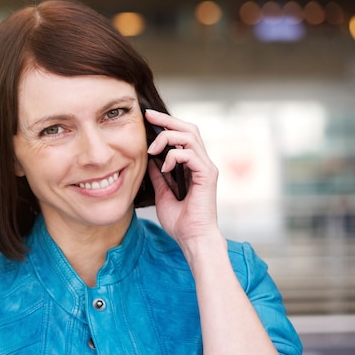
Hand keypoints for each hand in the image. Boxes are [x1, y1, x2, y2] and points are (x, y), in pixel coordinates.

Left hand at [144, 109, 221, 252]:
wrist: (192, 238)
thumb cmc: (180, 222)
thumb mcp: (163, 193)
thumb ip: (159, 176)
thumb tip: (149, 160)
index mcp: (193, 166)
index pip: (183, 136)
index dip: (166, 124)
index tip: (147, 118)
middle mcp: (202, 163)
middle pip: (189, 129)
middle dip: (167, 120)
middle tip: (148, 116)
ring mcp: (206, 168)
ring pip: (190, 136)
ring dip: (168, 137)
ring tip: (152, 148)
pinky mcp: (207, 175)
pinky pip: (190, 154)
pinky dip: (174, 156)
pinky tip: (164, 167)